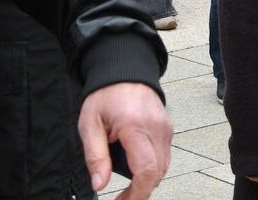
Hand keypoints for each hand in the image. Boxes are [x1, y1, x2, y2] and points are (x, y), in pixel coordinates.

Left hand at [79, 82, 172, 199]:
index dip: (137, 194)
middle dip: (141, 192)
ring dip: (147, 181)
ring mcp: (165, 129)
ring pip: (163, 167)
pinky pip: (165, 156)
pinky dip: (153, 168)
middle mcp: (156, 129)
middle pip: (157, 174)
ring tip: (128, 188)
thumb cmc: (106, 93)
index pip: (146, 170)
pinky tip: (137, 169)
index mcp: (136, 127)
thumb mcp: (90, 124)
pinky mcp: (167, 128)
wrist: (125, 69)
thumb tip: (100, 184)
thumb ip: (95, 156)